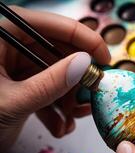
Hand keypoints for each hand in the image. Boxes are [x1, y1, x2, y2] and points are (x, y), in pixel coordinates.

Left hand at [0, 6, 109, 152]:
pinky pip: (47, 89)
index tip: (106, 60)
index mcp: (3, 34)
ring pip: (57, 74)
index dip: (85, 41)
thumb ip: (51, 82)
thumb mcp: (12, 102)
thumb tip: (86, 64)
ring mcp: (16, 65)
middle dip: (78, 79)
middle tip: (93, 97)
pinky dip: (57, 108)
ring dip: (69, 99)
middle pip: (59, 52)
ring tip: (74, 120)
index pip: (53, 26)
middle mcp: (12, 46)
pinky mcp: (20, 83)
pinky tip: (59, 126)